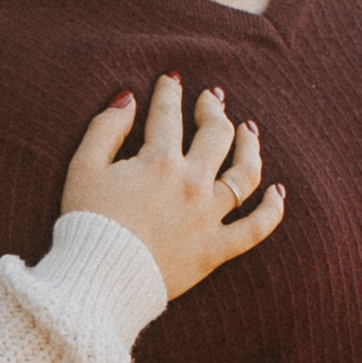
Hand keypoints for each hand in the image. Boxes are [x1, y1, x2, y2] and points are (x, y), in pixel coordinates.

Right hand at [62, 73, 284, 300]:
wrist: (98, 281)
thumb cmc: (86, 223)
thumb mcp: (83, 167)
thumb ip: (105, 128)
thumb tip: (128, 100)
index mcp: (159, 161)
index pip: (168, 115)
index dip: (169, 93)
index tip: (170, 81)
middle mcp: (191, 183)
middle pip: (215, 135)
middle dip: (213, 110)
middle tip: (211, 100)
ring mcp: (208, 217)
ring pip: (244, 174)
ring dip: (250, 147)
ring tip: (249, 130)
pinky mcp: (216, 249)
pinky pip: (255, 228)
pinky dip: (272, 209)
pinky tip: (278, 191)